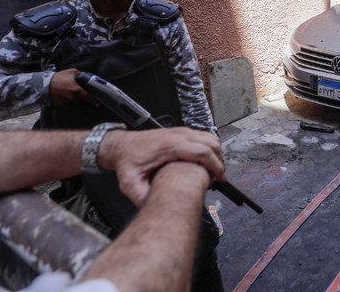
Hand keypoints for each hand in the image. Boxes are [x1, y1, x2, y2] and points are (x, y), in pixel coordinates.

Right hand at [49, 68, 96, 106]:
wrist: (44, 85)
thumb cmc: (59, 77)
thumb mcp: (72, 72)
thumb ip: (81, 75)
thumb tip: (87, 78)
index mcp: (78, 90)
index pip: (90, 98)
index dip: (95, 100)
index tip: (99, 102)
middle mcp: (74, 98)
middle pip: (84, 101)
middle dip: (87, 100)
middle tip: (89, 98)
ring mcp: (68, 103)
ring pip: (77, 103)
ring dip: (78, 100)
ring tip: (75, 95)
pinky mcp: (62, 105)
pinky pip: (70, 104)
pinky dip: (71, 101)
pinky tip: (68, 97)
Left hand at [98, 127, 225, 205]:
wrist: (120, 146)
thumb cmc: (126, 162)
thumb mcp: (130, 183)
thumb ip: (143, 197)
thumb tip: (156, 208)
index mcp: (169, 146)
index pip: (202, 151)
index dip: (215, 165)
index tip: (219, 178)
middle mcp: (177, 135)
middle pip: (210, 143)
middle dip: (219, 161)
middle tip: (219, 177)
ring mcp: (180, 131)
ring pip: (209, 137)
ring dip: (217, 153)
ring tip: (215, 170)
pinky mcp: (180, 131)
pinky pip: (203, 136)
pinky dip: (210, 147)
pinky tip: (207, 160)